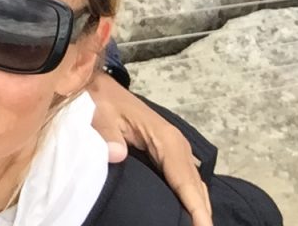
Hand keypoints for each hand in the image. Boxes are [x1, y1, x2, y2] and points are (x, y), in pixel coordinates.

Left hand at [89, 71, 211, 225]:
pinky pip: (184, 180)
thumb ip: (107, 135)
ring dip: (198, 207)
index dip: (195, 206)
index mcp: (165, 138)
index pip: (185, 179)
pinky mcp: (166, 152)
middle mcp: (176, 145)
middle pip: (196, 186)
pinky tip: (187, 213)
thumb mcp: (99, 113)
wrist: (96, 85)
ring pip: (193, 184)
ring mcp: (173, 149)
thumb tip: (117, 155)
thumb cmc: (99, 99)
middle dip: (202, 212)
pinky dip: (190, 198)